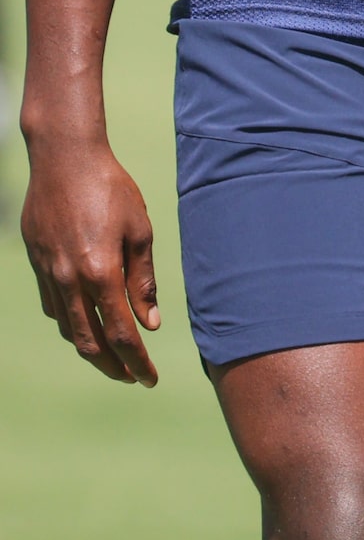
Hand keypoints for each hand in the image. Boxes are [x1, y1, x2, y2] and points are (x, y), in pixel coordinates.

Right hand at [20, 130, 162, 384]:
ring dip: (90, 350)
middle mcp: (69, 280)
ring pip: (68, 328)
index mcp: (101, 272)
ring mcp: (48, 274)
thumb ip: (143, 280)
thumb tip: (150, 324)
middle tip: (133, 377)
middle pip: (89, 341)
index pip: (121, 333)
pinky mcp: (37, 265)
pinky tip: (85, 324)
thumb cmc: (111, 190)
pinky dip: (71, 324)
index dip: (137, 361)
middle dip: (113, 366)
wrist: (64, 160)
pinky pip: (53, 308)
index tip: (150, 378)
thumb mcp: (140, 231)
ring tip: (113, 359)